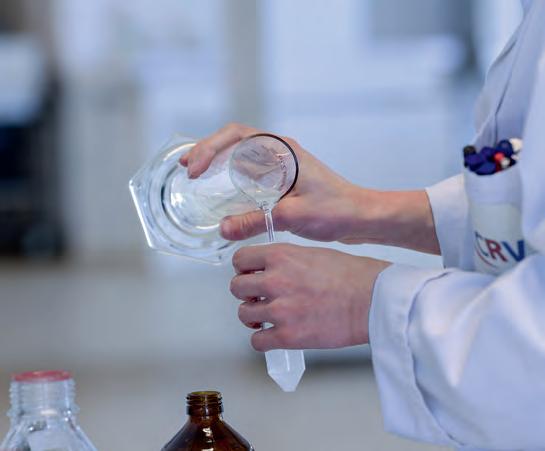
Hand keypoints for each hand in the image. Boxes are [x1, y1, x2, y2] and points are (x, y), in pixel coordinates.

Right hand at [180, 123, 376, 242]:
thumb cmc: (336, 210)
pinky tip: (223, 189)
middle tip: (187, 167)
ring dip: (218, 159)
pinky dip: (232, 173)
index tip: (195, 169)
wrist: (362, 216)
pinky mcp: (284, 178)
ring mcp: (283, 163)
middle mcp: (281, 151)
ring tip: (197, 174)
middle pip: (235, 138)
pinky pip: (252, 168)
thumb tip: (223, 229)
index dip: (209, 148)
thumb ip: (256, 221)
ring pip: (242, 152)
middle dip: (208, 149)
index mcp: (283, 151)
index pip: (237, 135)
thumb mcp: (292, 215)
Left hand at [229, 243, 390, 350]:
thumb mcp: (313, 254)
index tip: (248, 274)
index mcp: (281, 256)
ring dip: (253, 316)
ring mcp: (280, 310)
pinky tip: (273, 334)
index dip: (243, 268)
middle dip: (246, 293)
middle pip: (237, 287)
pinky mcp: (288, 336)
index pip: (240, 259)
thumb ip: (286, 260)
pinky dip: (262, 339)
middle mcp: (275, 281)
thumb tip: (271, 270)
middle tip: (257, 297)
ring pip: (243, 314)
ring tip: (267, 317)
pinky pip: (257, 341)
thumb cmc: (353, 276)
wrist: (374, 301)